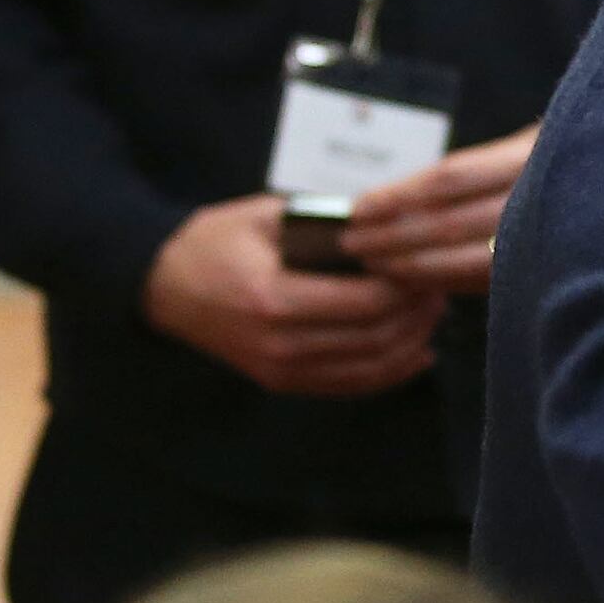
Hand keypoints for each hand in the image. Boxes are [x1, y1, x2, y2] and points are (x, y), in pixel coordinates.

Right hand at [143, 196, 445, 395]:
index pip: (366, 302)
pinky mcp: (283, 383)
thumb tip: (391, 223)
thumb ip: (326, 221)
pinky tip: (417, 351)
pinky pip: (350, 385)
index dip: (407, 286)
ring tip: (432, 311)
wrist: (163, 286)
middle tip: (440, 285)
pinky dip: (390, 373)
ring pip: (370, 368)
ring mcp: (281, 370)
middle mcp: (280, 344)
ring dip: (411, 342)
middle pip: (375, 338)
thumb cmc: (215, 242)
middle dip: (417, 313)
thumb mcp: (265, 216)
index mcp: (275, 299)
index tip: (428, 263)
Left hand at [339, 124, 536, 296]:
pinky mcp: (549, 268)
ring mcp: (551, 234)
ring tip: (372, 262)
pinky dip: (443, 279)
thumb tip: (398, 198)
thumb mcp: (533, 144)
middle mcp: (545, 194)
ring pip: (464, 257)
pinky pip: (483, 278)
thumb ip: (480, 168)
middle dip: (393, 234)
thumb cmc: (573, 158)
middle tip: (349, 241)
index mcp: (532, 154)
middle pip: (450, 221)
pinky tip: (415, 279)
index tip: (357, 207)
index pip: (450, 179)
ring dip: (410, 262)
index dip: (398, 196)